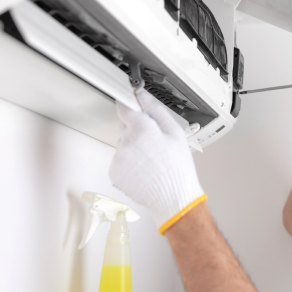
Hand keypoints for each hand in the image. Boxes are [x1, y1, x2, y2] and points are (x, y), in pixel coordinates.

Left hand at [109, 89, 205, 233]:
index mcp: (142, 130)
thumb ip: (155, 109)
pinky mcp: (114, 171)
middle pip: (125, 126)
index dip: (129, 103)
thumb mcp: (175, 132)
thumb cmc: (177, 167)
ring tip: (152, 159)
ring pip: (123, 143)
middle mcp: (126, 142)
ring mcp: (118, 158)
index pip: (125, 107)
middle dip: (137, 130)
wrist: (172, 197)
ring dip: (134, 147)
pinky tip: (144, 168)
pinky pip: (120, 158)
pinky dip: (129, 161)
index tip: (132, 102)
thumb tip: (142, 95)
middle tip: (155, 142)